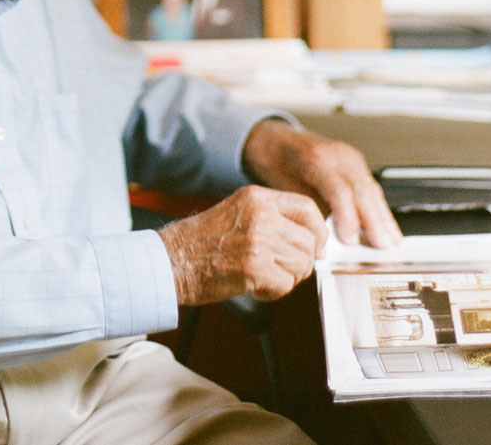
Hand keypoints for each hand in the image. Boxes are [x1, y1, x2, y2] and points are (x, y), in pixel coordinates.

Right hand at [158, 185, 324, 305]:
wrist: (172, 260)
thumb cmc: (201, 242)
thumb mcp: (238, 212)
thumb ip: (271, 217)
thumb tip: (308, 237)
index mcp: (257, 197)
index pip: (307, 207)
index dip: (319, 230)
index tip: (317, 246)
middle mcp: (261, 215)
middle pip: (308, 241)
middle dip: (302, 262)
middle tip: (285, 271)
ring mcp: (258, 241)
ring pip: (301, 264)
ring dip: (287, 278)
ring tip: (264, 278)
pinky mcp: (254, 268)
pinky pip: (285, 285)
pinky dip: (274, 292)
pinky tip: (255, 287)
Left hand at [241, 118, 401, 249]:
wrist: (275, 140)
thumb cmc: (276, 163)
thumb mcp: (285, 189)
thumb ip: (310, 210)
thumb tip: (328, 237)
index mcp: (315, 160)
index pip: (340, 191)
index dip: (348, 218)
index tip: (351, 242)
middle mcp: (337, 155)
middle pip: (361, 189)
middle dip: (374, 221)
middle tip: (381, 247)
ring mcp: (349, 156)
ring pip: (371, 188)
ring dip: (383, 216)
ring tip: (391, 241)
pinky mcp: (355, 161)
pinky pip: (370, 185)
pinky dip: (379, 206)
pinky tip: (386, 224)